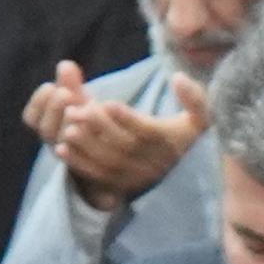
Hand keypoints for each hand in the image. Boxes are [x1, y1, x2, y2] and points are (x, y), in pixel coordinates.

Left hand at [29, 60, 203, 209]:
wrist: (187, 174)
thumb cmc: (189, 138)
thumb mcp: (201, 119)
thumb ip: (195, 99)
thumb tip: (178, 77)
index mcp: (168, 142)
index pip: (147, 131)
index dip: (127, 119)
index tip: (107, 103)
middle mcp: (151, 162)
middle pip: (122, 145)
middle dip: (98, 128)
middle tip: (75, 109)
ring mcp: (134, 176)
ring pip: (107, 161)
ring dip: (85, 145)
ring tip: (67, 127)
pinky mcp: (120, 185)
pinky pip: (97, 176)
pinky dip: (78, 163)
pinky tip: (62, 148)